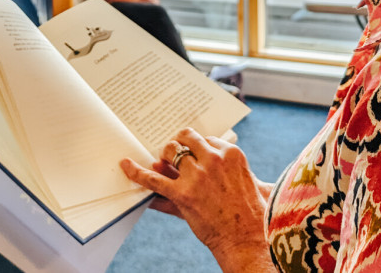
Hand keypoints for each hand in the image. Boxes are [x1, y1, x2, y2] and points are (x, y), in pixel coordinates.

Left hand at [120, 128, 274, 271]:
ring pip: (170, 151)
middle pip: (186, 139)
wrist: (246, 240)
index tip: (195, 154)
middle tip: (175, 153)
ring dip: (163, 156)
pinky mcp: (181, 193)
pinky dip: (136, 172)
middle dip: (179, 144)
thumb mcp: (255, 186)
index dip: (198, 148)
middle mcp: (213, 159)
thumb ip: (238, 173)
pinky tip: (126, 165)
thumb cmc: (253, 215)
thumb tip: (241, 173)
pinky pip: (153, 178)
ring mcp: (196, 175)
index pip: (206, 139)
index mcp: (231, 153)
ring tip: (161, 162)